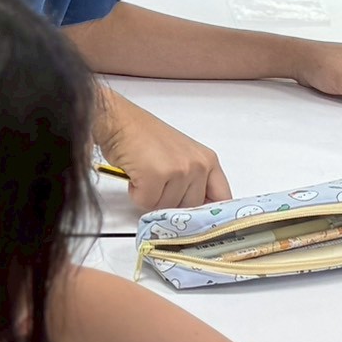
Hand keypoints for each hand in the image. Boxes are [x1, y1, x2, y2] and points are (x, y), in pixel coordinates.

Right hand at [99, 90, 231, 209]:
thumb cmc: (143, 136)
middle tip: (157, 182)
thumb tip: (194, 210)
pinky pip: (147, 202)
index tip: (198, 220)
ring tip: (144, 174)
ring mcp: (179, 171)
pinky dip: (136, 193)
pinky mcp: (157, 176)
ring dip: (150, 197)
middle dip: (170, 201)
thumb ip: (194, 180)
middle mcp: (198, 165)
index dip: (208, 213)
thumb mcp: (180, 156)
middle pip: (190, 208)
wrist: (119, 121)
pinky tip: (136, 175)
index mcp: (207, 160)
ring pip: (167, 207)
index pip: (223, 198)